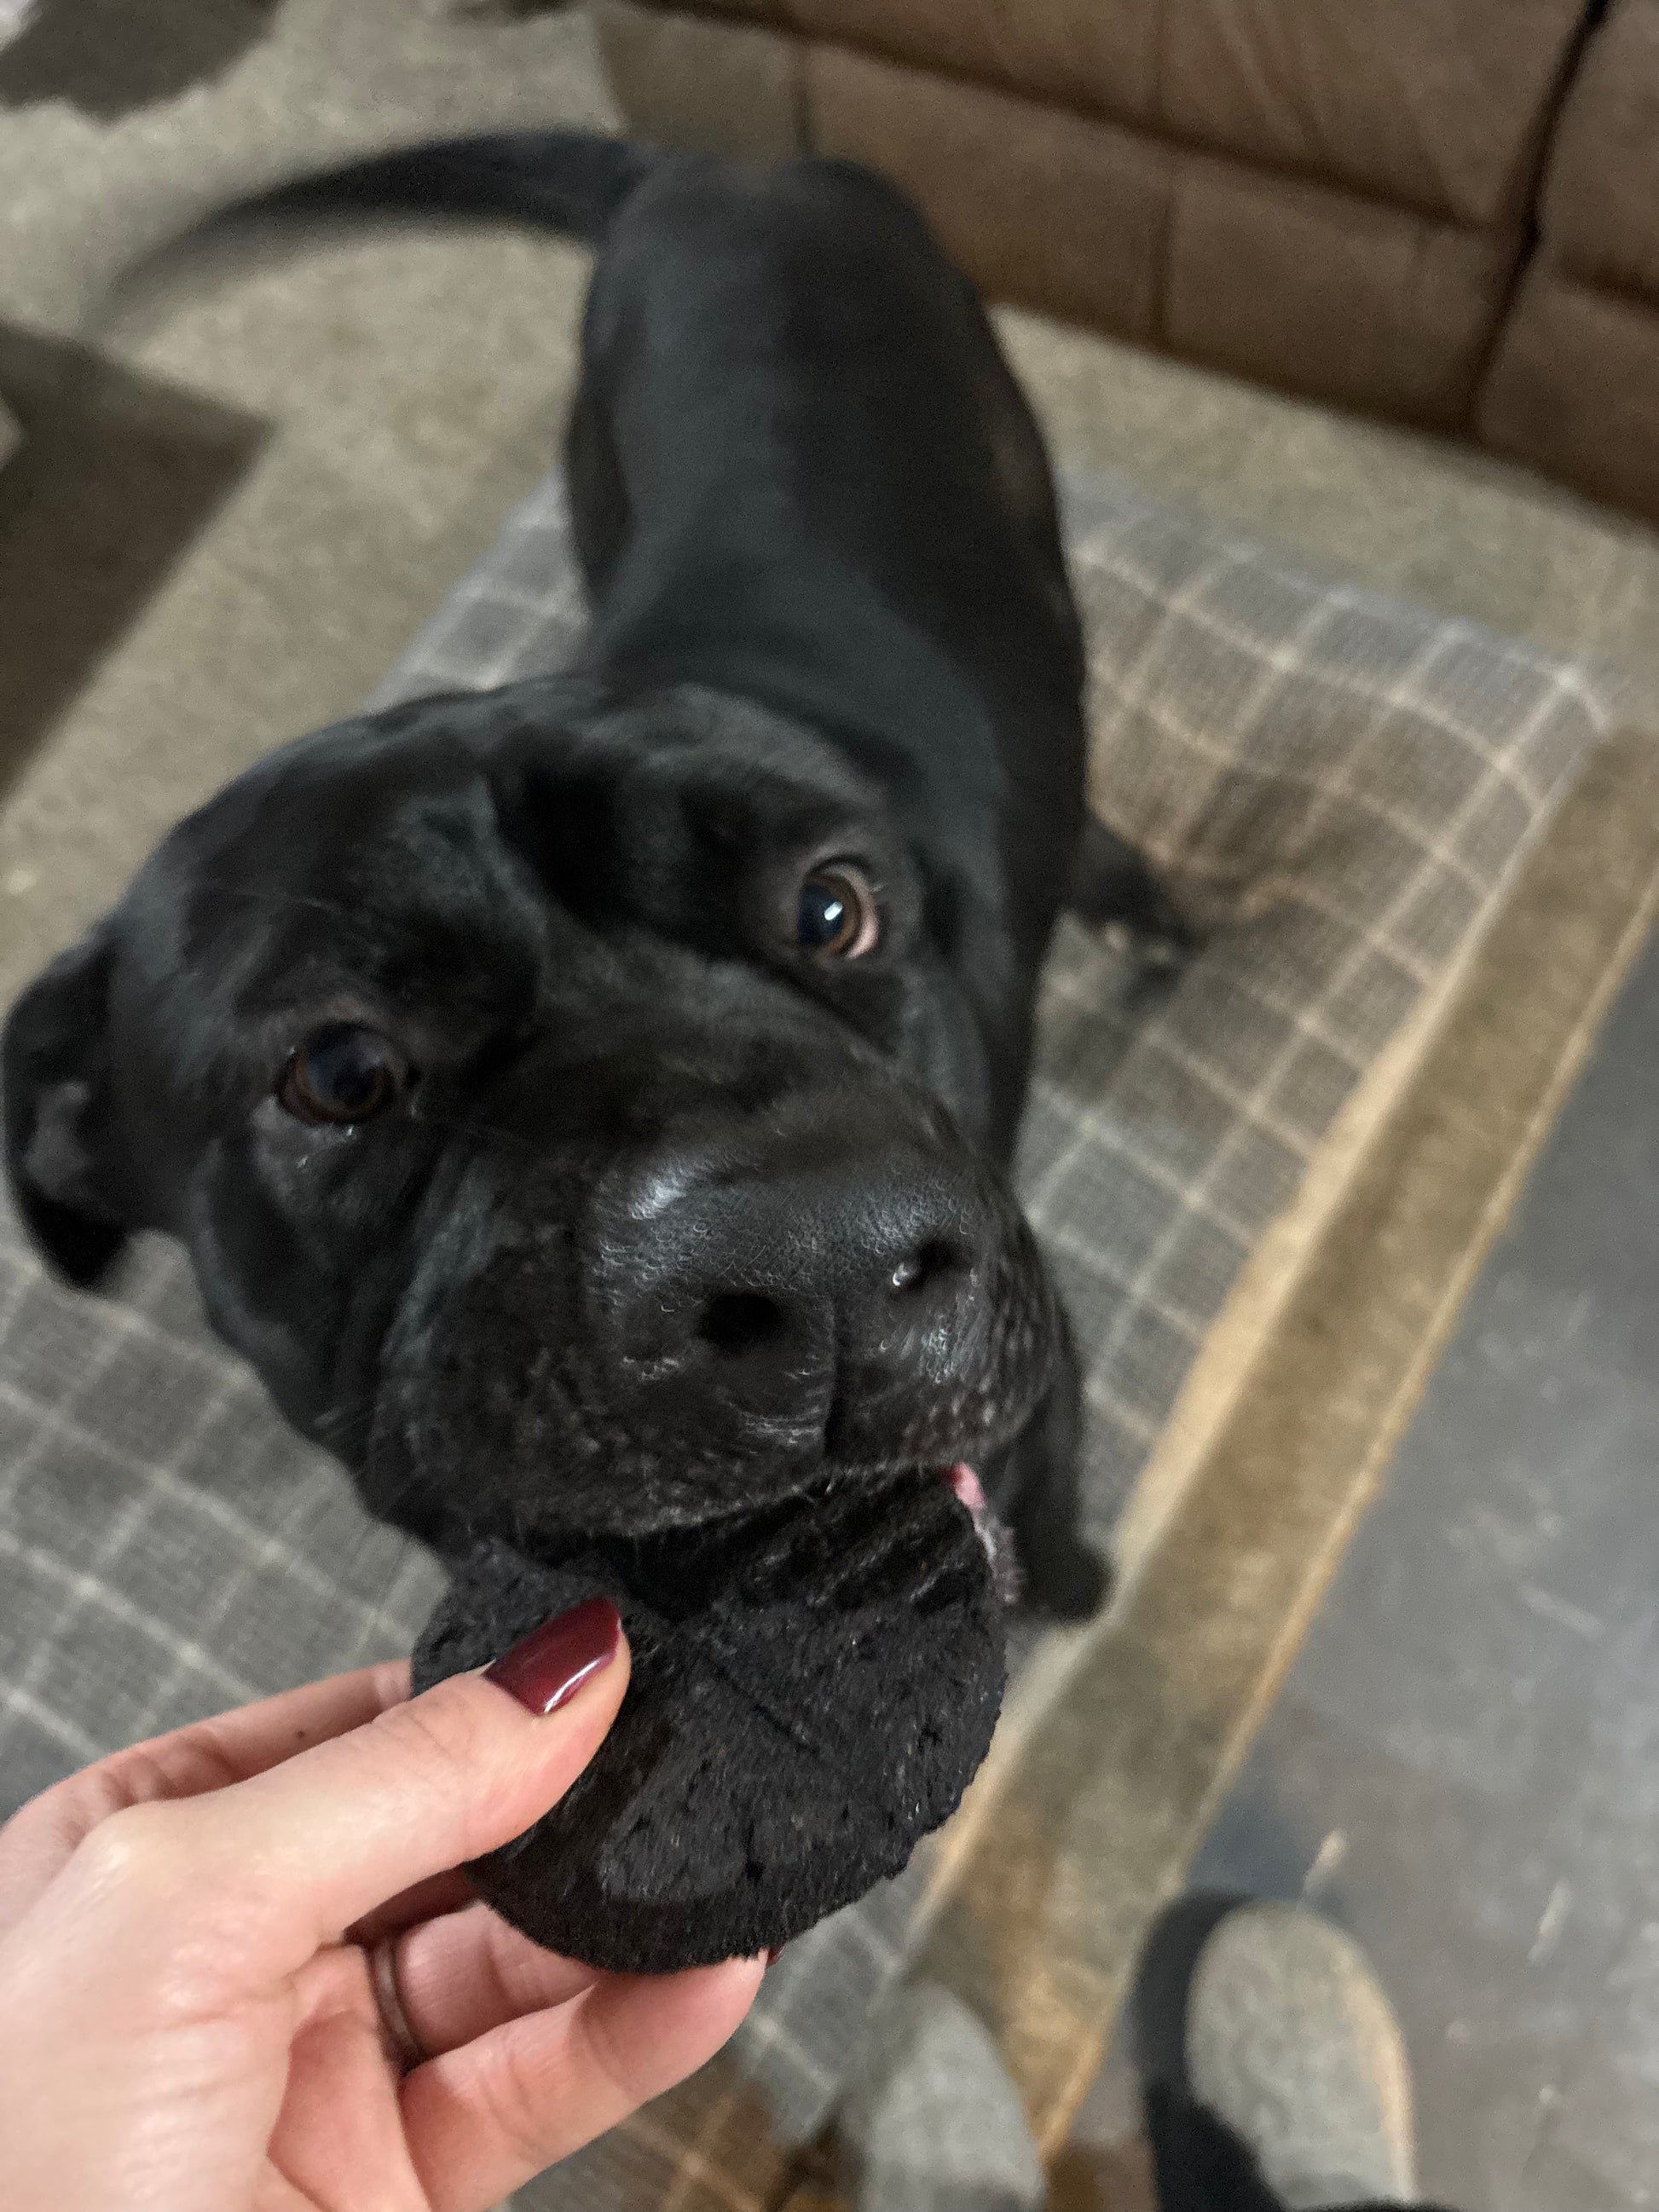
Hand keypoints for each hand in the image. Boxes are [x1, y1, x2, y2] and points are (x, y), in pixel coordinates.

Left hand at [0, 1603, 762, 2211]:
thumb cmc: (15, 2175)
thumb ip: (393, 1778)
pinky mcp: (395, 2184)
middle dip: (571, 1808)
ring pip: (513, 1961)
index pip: (353, 1727)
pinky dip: (638, 2029)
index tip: (597, 1671)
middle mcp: (234, 1951)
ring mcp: (318, 2076)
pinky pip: (541, 2079)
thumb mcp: (187, 1904)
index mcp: (146, 1848)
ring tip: (726, 1872)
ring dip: (627, 1918)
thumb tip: (562, 1669)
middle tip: (686, 1767)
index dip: (478, 1699)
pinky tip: (705, 1978)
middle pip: (452, 1837)